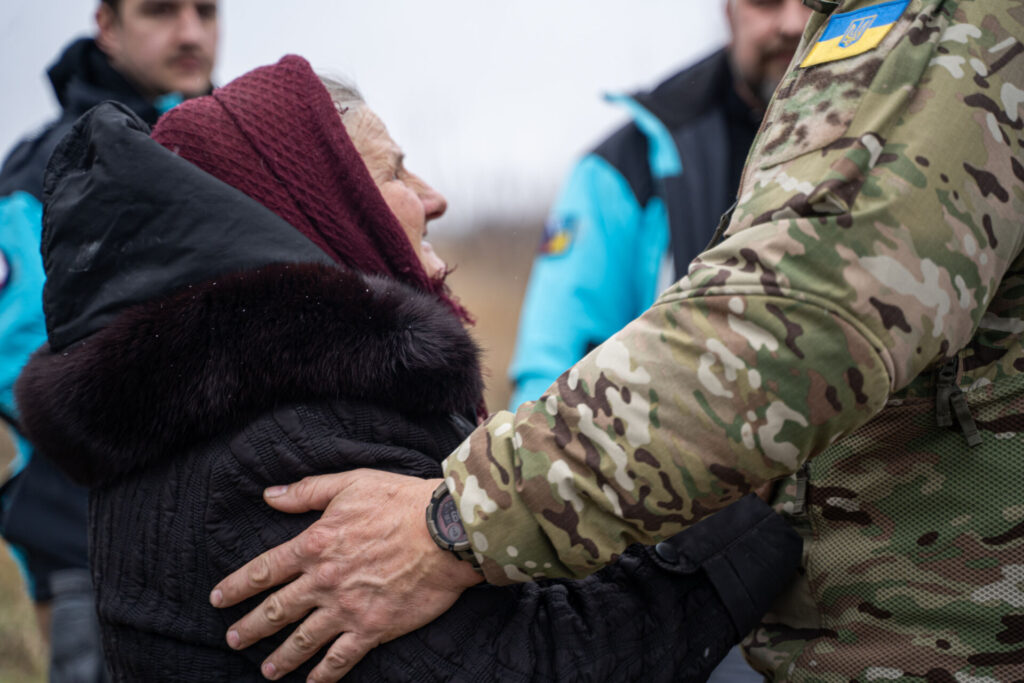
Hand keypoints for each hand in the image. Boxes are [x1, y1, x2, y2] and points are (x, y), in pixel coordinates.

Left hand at [209, 470, 483, 681]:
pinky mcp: (373, 628)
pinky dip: (324, 675)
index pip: (264, 570)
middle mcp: (324, 581)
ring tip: (266, 670)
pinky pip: (341, 658)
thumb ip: (307, 491)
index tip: (218, 599)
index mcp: (314, 544)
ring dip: (281, 657)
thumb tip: (270, 495)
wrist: (445, 532)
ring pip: (303, 639)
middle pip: (277, 610)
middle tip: (233, 640)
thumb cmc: (400, 501)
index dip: (237, 586)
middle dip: (250, 628)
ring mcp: (347, 608)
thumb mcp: (351, 483)